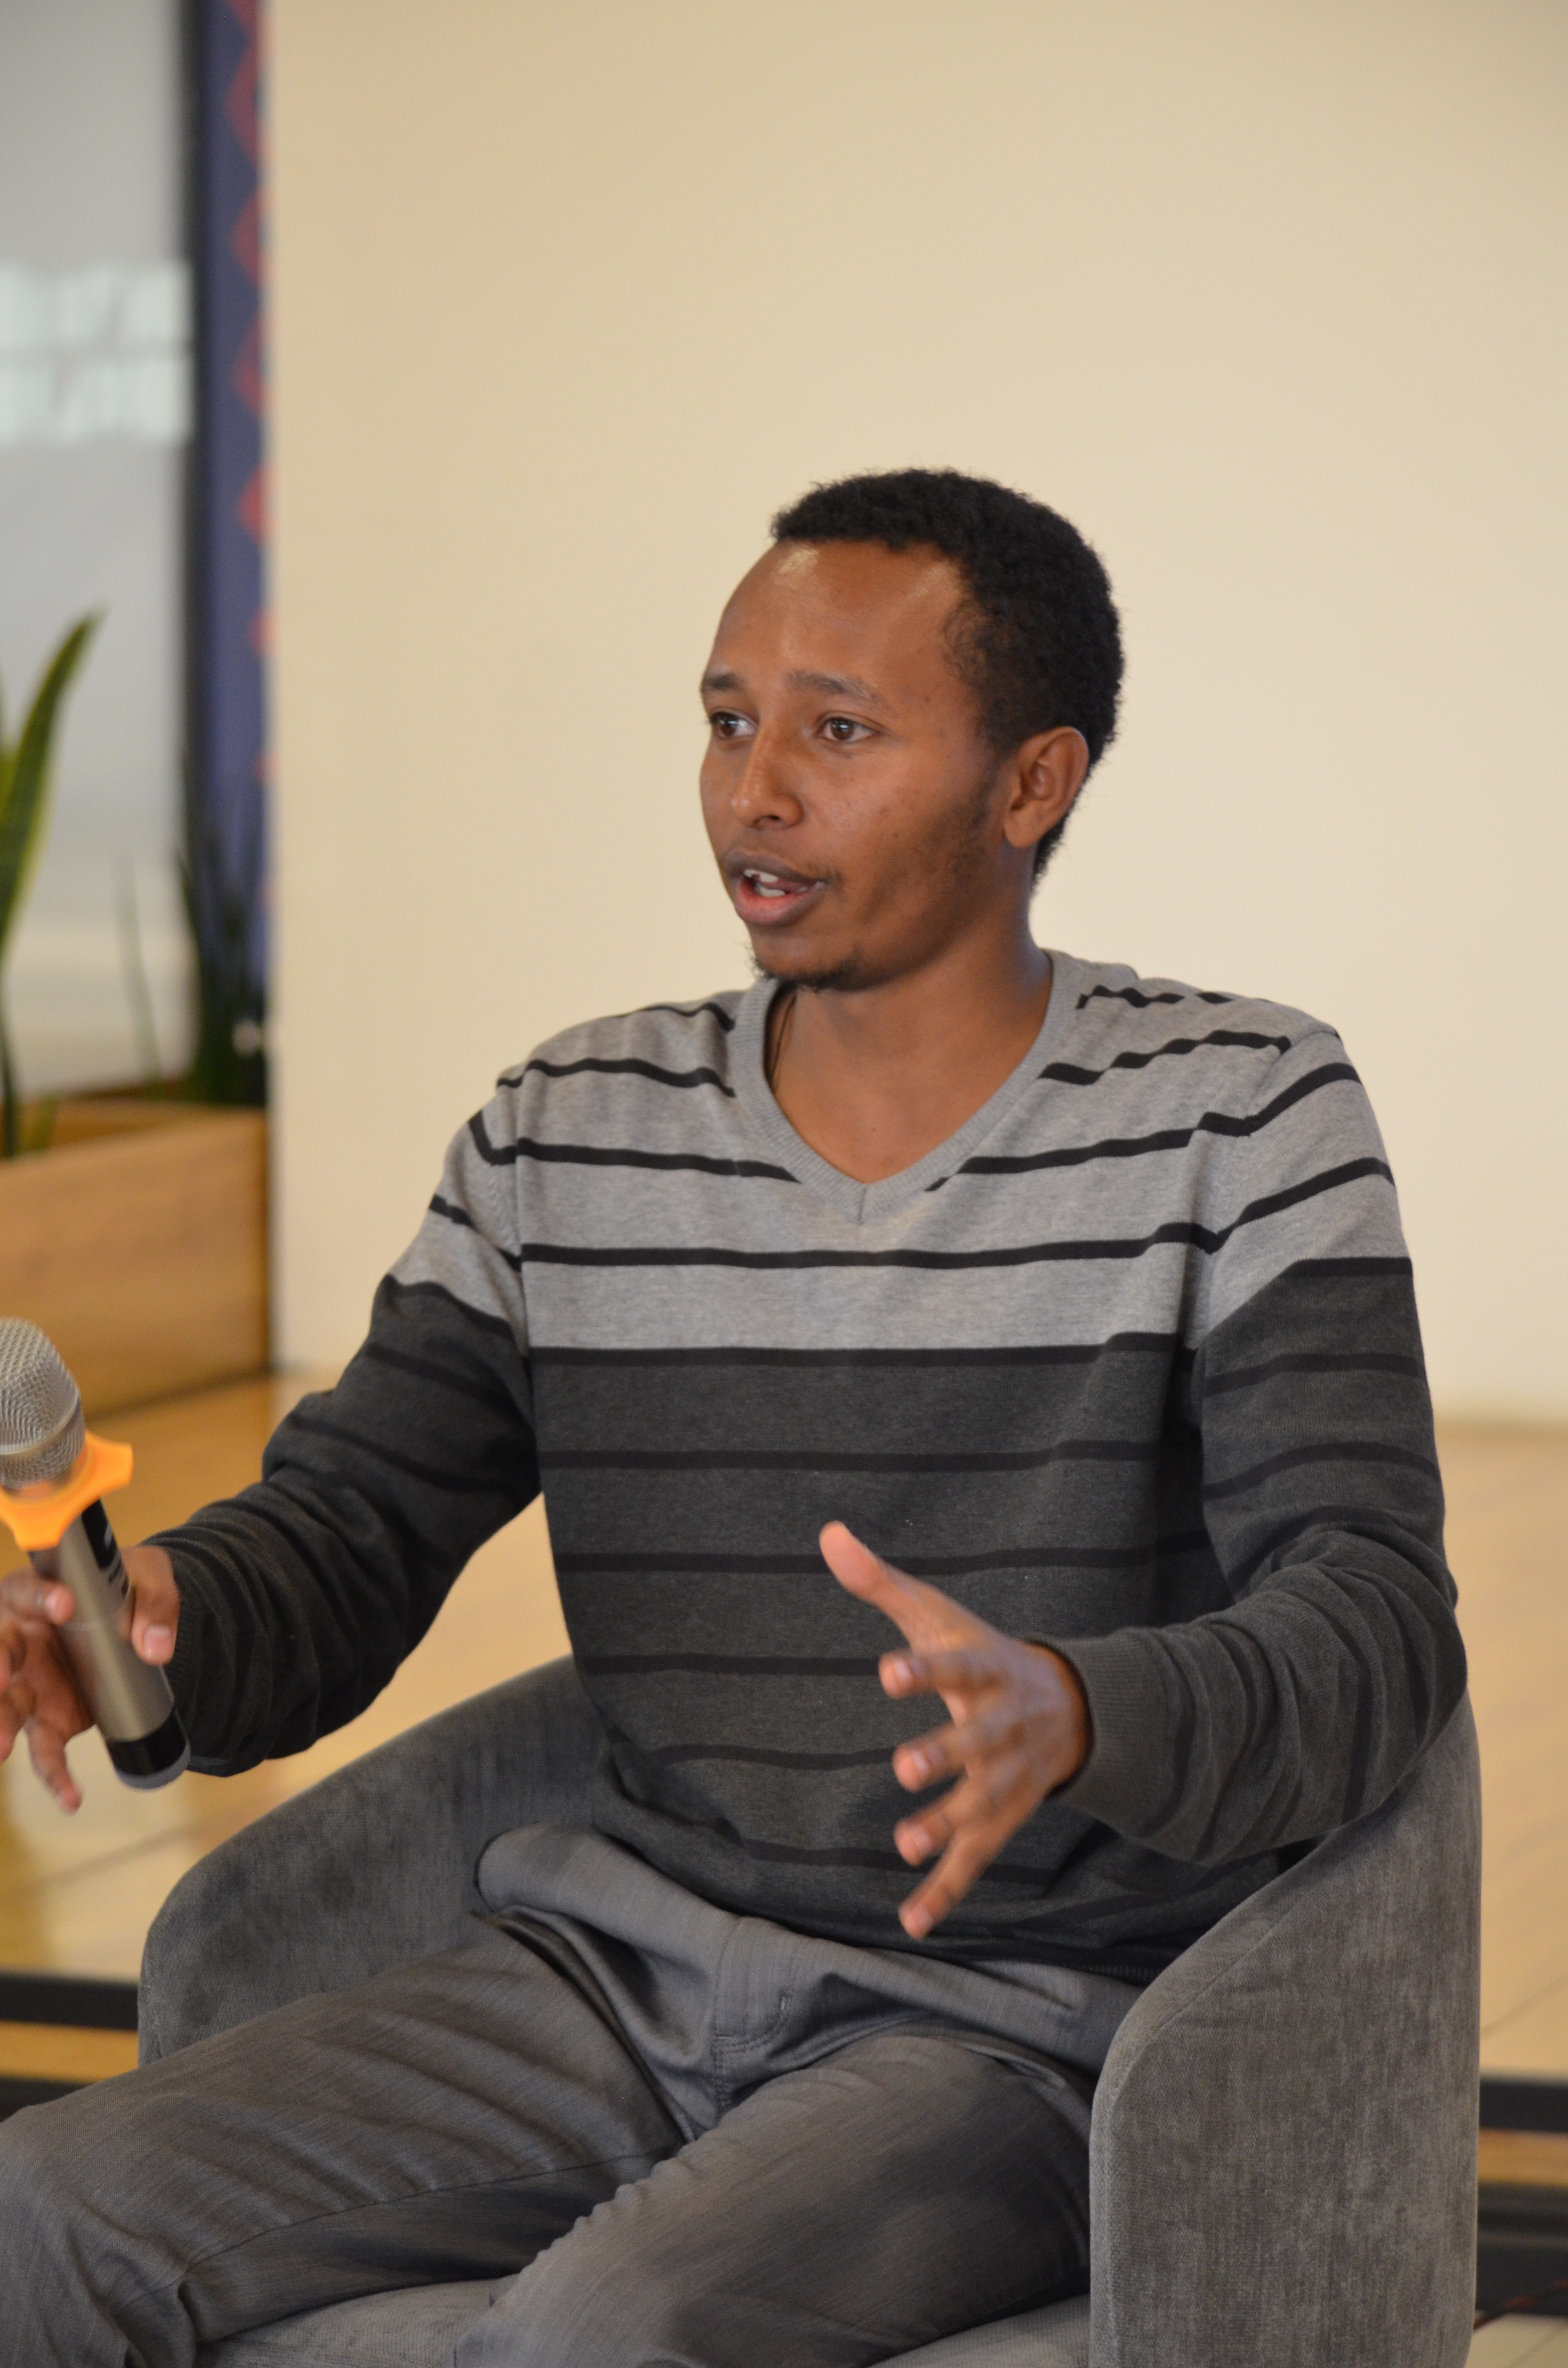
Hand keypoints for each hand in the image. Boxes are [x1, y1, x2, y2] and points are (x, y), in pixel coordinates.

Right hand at [0, 1544, 179, 1811]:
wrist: (130, 1621)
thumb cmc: (127, 1589)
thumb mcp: (150, 1580)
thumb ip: (156, 1606)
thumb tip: (155, 1647)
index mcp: (37, 1594)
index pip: (28, 1589)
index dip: (41, 1596)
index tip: (65, 1604)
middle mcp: (21, 1638)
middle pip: (0, 1649)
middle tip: (2, 1679)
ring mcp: (28, 1683)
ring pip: (8, 1704)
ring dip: (2, 1723)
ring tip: (2, 1748)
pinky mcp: (46, 1718)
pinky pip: (43, 1750)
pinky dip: (54, 1776)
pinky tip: (70, 1799)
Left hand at [819, 1521, 1089, 1938]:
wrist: (1069, 1704)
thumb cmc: (983, 1653)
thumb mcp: (938, 1614)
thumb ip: (880, 1582)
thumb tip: (828, 1533)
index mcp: (987, 1668)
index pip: (956, 1666)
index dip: (924, 1671)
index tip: (887, 1671)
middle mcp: (1003, 1726)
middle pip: (976, 1741)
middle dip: (945, 1754)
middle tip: (903, 1766)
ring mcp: (1007, 1778)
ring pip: (981, 1805)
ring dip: (946, 1824)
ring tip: (906, 1843)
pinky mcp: (1001, 1819)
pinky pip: (975, 1859)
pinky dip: (946, 1891)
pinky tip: (911, 1920)